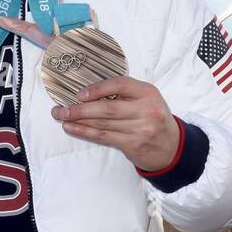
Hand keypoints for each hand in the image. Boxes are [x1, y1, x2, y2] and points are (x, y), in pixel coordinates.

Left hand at [51, 77, 180, 170]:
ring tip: (61, 116)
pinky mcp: (132, 144)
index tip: (79, 94)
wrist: (171, 146)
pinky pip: (103, 136)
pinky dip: (84, 132)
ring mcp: (140, 129)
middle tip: (60, 108)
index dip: (97, 89)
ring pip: (102, 124)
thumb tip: (88, 92)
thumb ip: (125, 93)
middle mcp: (146, 109)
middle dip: (80, 109)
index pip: (120, 85)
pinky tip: (71, 128)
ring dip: (78, 120)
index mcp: (148, 92)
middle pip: (107, 108)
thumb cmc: (153, 118)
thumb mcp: (146, 99)